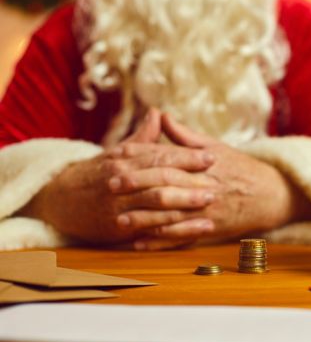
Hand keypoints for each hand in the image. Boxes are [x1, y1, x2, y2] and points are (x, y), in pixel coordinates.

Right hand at [18, 109, 216, 244]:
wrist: (62, 200)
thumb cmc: (98, 173)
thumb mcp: (118, 152)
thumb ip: (143, 138)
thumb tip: (159, 113)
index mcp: (124, 158)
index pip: (162, 155)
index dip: (188, 156)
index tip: (212, 157)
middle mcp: (121, 179)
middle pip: (162, 177)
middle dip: (192, 180)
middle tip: (218, 181)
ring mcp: (119, 203)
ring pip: (157, 202)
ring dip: (186, 202)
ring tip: (210, 201)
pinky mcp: (118, 226)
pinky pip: (150, 226)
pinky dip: (174, 227)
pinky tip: (193, 227)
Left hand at [130, 114, 310, 249]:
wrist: (272, 195)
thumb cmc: (242, 168)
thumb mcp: (217, 147)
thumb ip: (186, 136)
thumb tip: (161, 116)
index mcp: (205, 165)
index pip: (168, 160)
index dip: (141, 159)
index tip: (117, 157)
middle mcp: (205, 188)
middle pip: (166, 187)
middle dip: (137, 187)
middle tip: (109, 187)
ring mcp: (207, 211)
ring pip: (171, 216)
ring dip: (144, 219)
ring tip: (119, 220)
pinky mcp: (210, 229)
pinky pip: (182, 238)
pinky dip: (160, 241)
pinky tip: (140, 243)